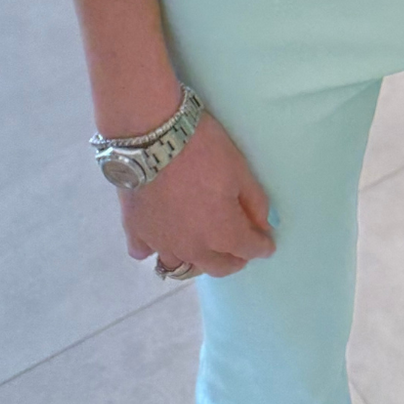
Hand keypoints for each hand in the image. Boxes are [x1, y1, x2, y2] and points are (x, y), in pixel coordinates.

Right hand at [119, 109, 276, 278]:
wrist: (153, 137)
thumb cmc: (203, 149)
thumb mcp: (240, 169)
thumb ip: (256, 202)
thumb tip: (264, 225)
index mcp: (222, 233)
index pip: (249, 249)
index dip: (261, 247)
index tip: (267, 245)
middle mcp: (193, 248)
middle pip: (217, 267)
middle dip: (233, 261)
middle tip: (239, 251)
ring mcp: (161, 243)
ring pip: (180, 266)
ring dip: (194, 259)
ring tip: (200, 246)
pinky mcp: (136, 231)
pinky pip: (145, 252)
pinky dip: (154, 249)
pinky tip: (160, 237)